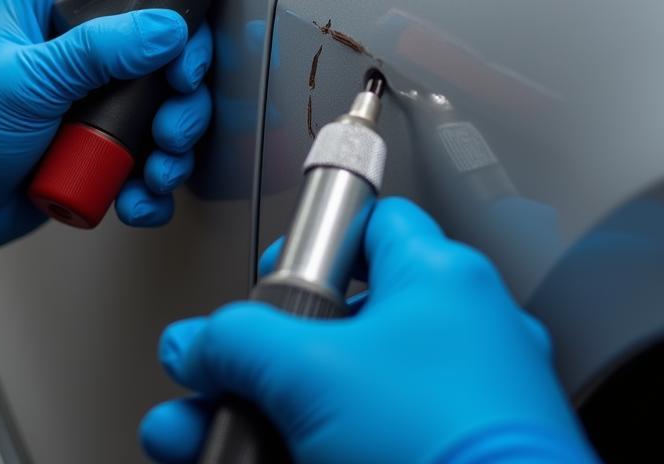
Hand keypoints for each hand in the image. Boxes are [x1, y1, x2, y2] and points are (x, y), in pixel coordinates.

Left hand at [0, 0, 213, 263]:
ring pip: (161, 91)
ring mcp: (89, 89)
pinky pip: (147, 147)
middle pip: (150, 22)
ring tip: (161, 153)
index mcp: (39, 0)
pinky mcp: (98, 135)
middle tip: (182, 86)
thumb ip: (96, 50)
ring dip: (176, 123)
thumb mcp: (26, 78)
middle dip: (181, 59)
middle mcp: (70, 39)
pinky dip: (155, 171)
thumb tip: (164, 28)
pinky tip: (143, 188)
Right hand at [141, 198, 598, 463]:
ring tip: (209, 439)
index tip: (269, 281)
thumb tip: (196, 343)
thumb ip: (238, 341)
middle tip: (226, 381)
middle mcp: (465, 333)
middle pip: (345, 321)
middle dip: (267, 356)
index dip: (310, 243)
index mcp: (442, 278)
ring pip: (351, 391)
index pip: (368, 223)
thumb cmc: (438, 447)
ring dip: (275, 408)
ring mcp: (467, 403)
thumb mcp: (310, 371)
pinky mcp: (458, 453)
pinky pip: (376, 435)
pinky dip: (316, 445)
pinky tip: (260, 461)